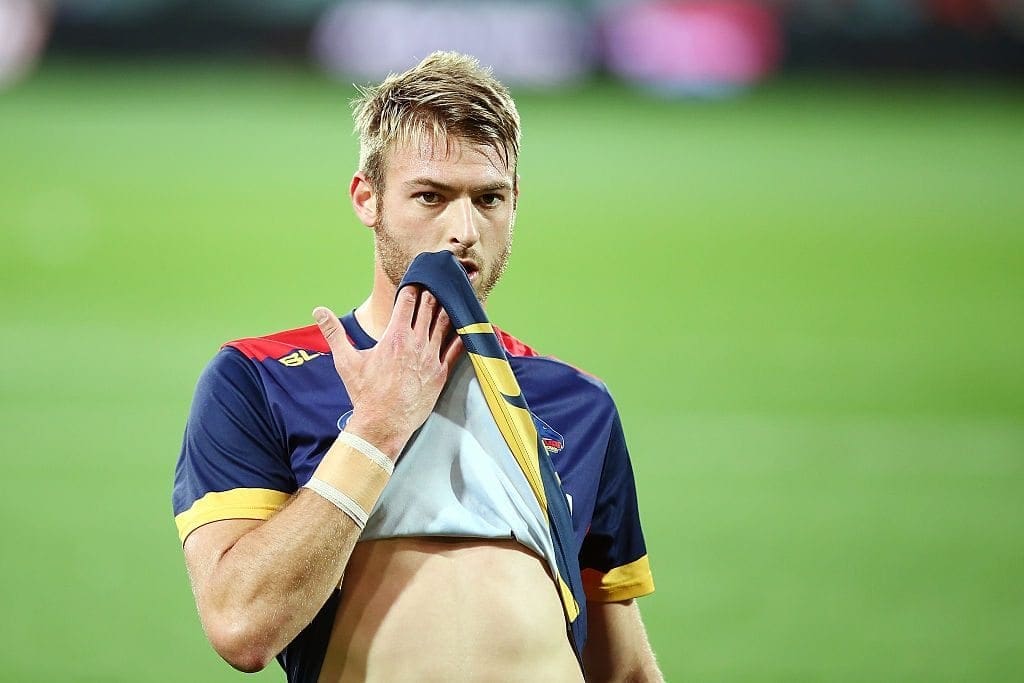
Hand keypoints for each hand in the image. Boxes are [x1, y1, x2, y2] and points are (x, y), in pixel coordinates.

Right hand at [312, 287, 462, 459]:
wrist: (383, 423)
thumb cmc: (365, 393)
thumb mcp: (346, 361)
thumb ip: (333, 332)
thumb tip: (318, 310)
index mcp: (395, 336)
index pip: (408, 301)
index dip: (412, 289)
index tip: (415, 282)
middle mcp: (416, 343)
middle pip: (429, 308)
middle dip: (433, 293)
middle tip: (438, 282)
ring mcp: (431, 357)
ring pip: (445, 324)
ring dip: (449, 307)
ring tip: (454, 295)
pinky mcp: (441, 372)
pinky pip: (457, 347)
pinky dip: (464, 333)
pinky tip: (469, 324)